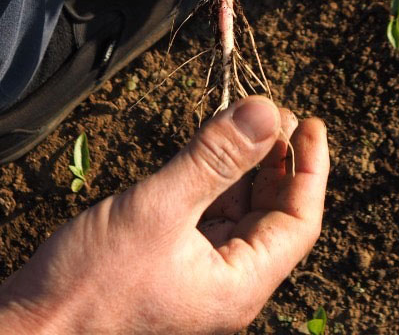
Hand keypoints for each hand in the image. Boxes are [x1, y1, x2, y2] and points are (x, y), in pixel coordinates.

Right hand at [0, 97, 327, 334]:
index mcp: (239, 285)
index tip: (309, 120)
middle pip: (273, 217)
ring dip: (242, 168)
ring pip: (238, 215)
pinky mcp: (168, 269)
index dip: (310, 168)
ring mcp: (197, 279)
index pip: (299, 222)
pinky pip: (205, 221)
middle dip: (277, 161)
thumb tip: (268, 111)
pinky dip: (211, 183)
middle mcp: (226, 287)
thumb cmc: (88, 285)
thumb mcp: (158, 208)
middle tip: (272, 111)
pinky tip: (204, 152)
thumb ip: (214, 158)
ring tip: (240, 119)